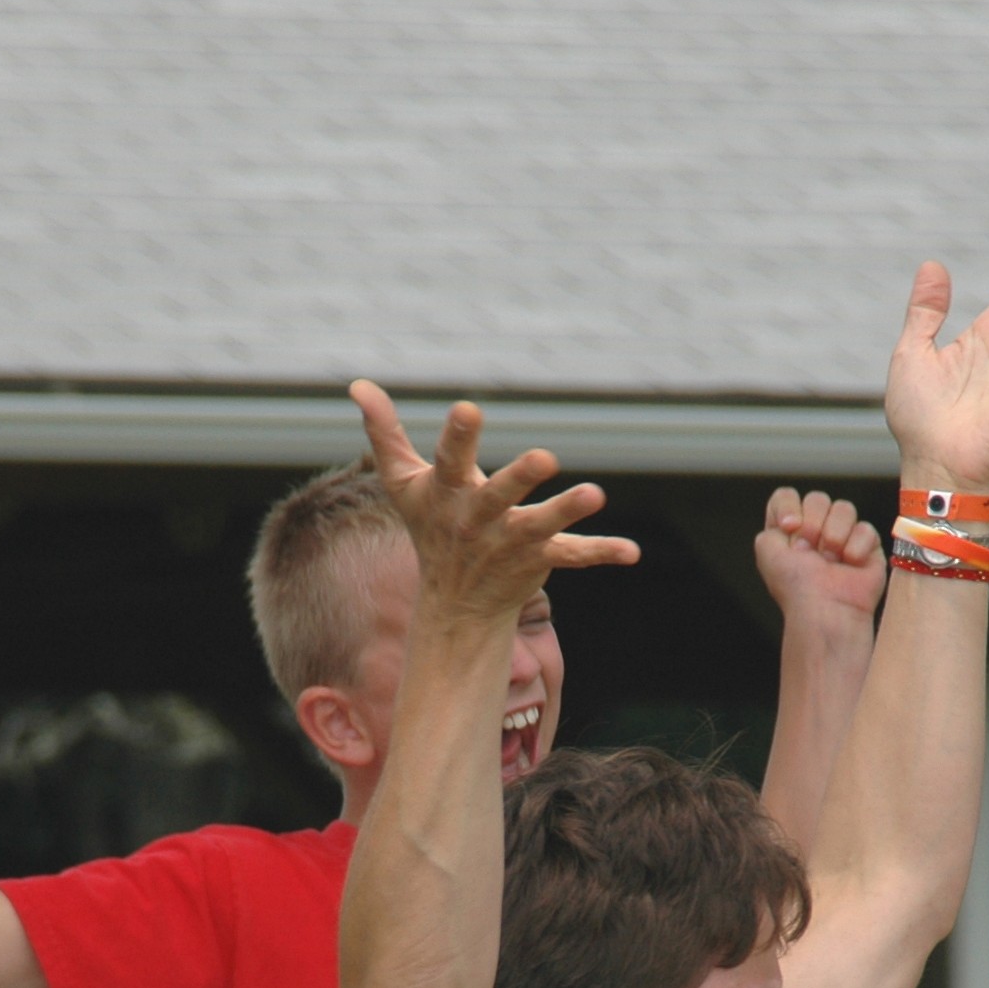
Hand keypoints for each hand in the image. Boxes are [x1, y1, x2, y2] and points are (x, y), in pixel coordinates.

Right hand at [350, 382, 636, 624]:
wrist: (455, 603)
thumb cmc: (430, 527)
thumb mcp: (403, 483)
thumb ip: (385, 433)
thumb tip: (357, 384)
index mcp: (448, 494)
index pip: (449, 461)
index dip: (459, 436)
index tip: (468, 409)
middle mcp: (479, 519)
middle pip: (498, 496)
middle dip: (520, 478)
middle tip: (545, 456)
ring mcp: (511, 542)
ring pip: (541, 525)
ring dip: (566, 511)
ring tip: (596, 493)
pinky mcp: (540, 560)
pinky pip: (574, 556)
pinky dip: (602, 553)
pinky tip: (632, 552)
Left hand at [754, 489, 883, 636]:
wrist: (825, 609)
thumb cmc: (796, 586)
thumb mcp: (766, 548)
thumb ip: (774, 517)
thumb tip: (797, 513)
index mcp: (788, 531)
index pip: (787, 497)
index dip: (788, 506)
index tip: (789, 526)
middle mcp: (815, 531)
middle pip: (817, 498)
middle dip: (812, 523)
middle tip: (809, 550)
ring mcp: (843, 537)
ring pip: (844, 508)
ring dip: (834, 534)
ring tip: (831, 559)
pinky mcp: (868, 546)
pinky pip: (865, 528)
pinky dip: (855, 546)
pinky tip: (850, 564)